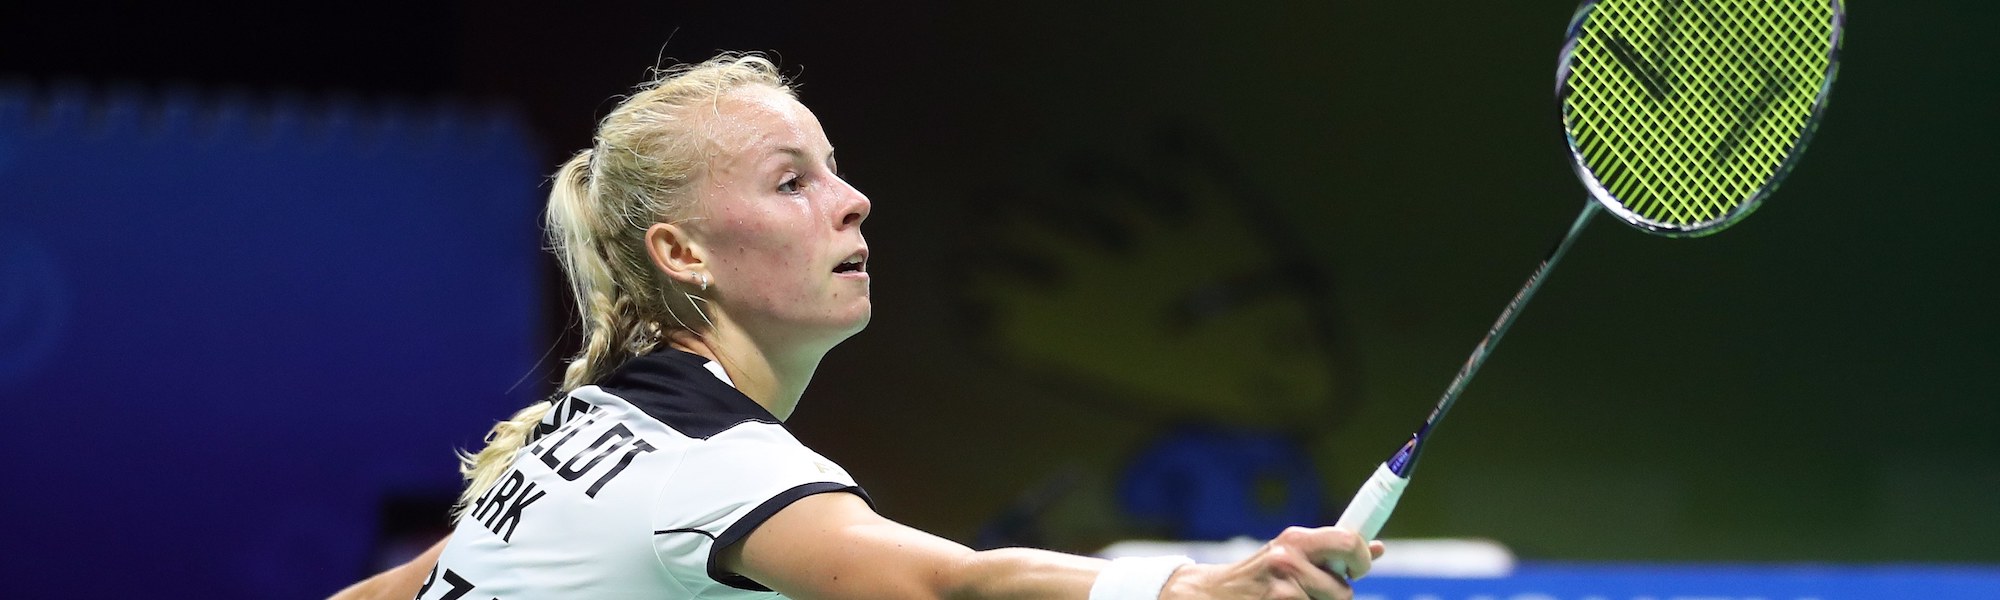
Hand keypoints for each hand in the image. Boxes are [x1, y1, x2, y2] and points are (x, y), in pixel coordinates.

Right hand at [1160, 527, 1384, 599]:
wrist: (1212, 594)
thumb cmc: (1259, 576)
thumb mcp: (1291, 555)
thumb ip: (1331, 552)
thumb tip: (1376, 548)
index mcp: (1296, 540)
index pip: (1349, 542)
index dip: (1361, 559)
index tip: (1359, 568)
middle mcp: (1288, 560)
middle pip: (1343, 590)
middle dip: (1337, 595)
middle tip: (1321, 592)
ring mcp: (1283, 591)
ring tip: (1293, 599)